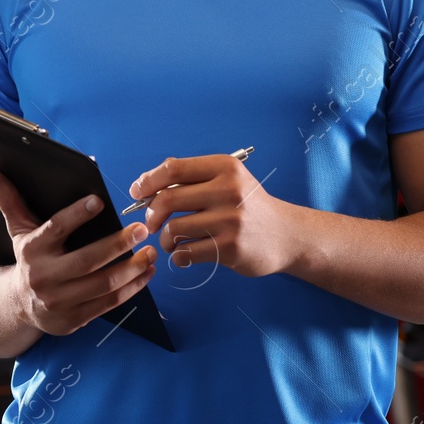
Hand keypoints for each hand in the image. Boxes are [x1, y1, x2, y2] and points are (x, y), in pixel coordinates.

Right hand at [0, 170, 157, 337]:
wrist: (17, 306)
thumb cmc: (28, 259)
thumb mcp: (18, 231)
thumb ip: (10, 203)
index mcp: (33, 250)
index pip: (56, 229)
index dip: (77, 215)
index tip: (99, 201)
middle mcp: (44, 277)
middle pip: (87, 260)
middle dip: (118, 244)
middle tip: (142, 229)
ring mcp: (59, 301)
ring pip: (102, 284)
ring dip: (131, 268)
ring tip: (151, 252)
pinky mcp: (74, 319)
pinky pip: (108, 303)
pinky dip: (131, 288)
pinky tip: (146, 273)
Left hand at [130, 154, 291, 277]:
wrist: (286, 234)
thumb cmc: (248, 205)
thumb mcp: (228, 180)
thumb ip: (193, 179)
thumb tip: (148, 187)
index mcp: (224, 168)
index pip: (173, 169)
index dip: (148, 181)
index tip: (137, 193)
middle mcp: (228, 190)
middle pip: (167, 199)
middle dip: (152, 214)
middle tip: (153, 223)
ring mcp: (230, 220)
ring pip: (174, 229)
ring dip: (165, 239)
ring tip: (172, 242)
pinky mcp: (230, 247)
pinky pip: (186, 252)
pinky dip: (178, 256)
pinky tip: (185, 254)